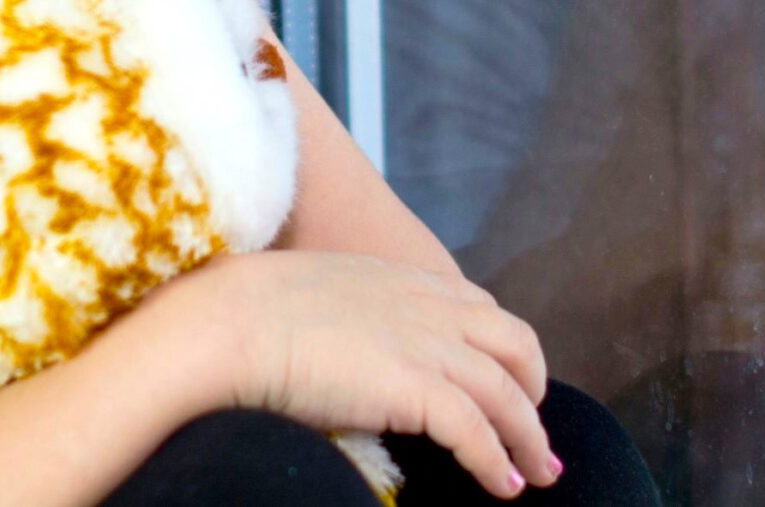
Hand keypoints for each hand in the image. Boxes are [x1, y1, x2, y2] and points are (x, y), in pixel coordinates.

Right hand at [134, 250, 561, 500]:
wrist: (227, 322)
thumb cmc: (246, 311)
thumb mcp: (311, 292)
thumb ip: (345, 310)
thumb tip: (340, 345)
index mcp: (399, 279)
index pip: (477, 306)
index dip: (501, 347)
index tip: (507, 379)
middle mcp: (424, 306)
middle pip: (513, 343)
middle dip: (534, 388)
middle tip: (534, 429)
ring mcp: (423, 344)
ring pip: (507, 392)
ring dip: (529, 438)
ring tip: (537, 474)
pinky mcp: (413, 387)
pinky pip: (477, 431)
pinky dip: (497, 461)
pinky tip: (503, 485)